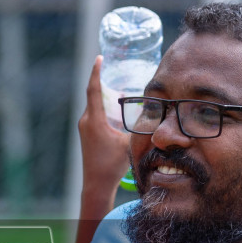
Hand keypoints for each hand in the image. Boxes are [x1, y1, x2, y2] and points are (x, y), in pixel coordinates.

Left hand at [78, 56, 131, 207]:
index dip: (96, 72)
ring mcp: (84, 128)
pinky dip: (103, 105)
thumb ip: (140, 127)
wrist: (96, 184)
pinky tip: (113, 105)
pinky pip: (94, 113)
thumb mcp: (128, 143)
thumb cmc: (112, 165)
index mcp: (94, 120)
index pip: (93, 89)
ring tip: (116, 84)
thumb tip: (157, 114)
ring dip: (103, 93)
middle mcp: (86, 121)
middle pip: (93, 94)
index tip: (99, 58)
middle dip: (102, 79)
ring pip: (93, 104)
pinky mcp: (86, 134)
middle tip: (112, 66)